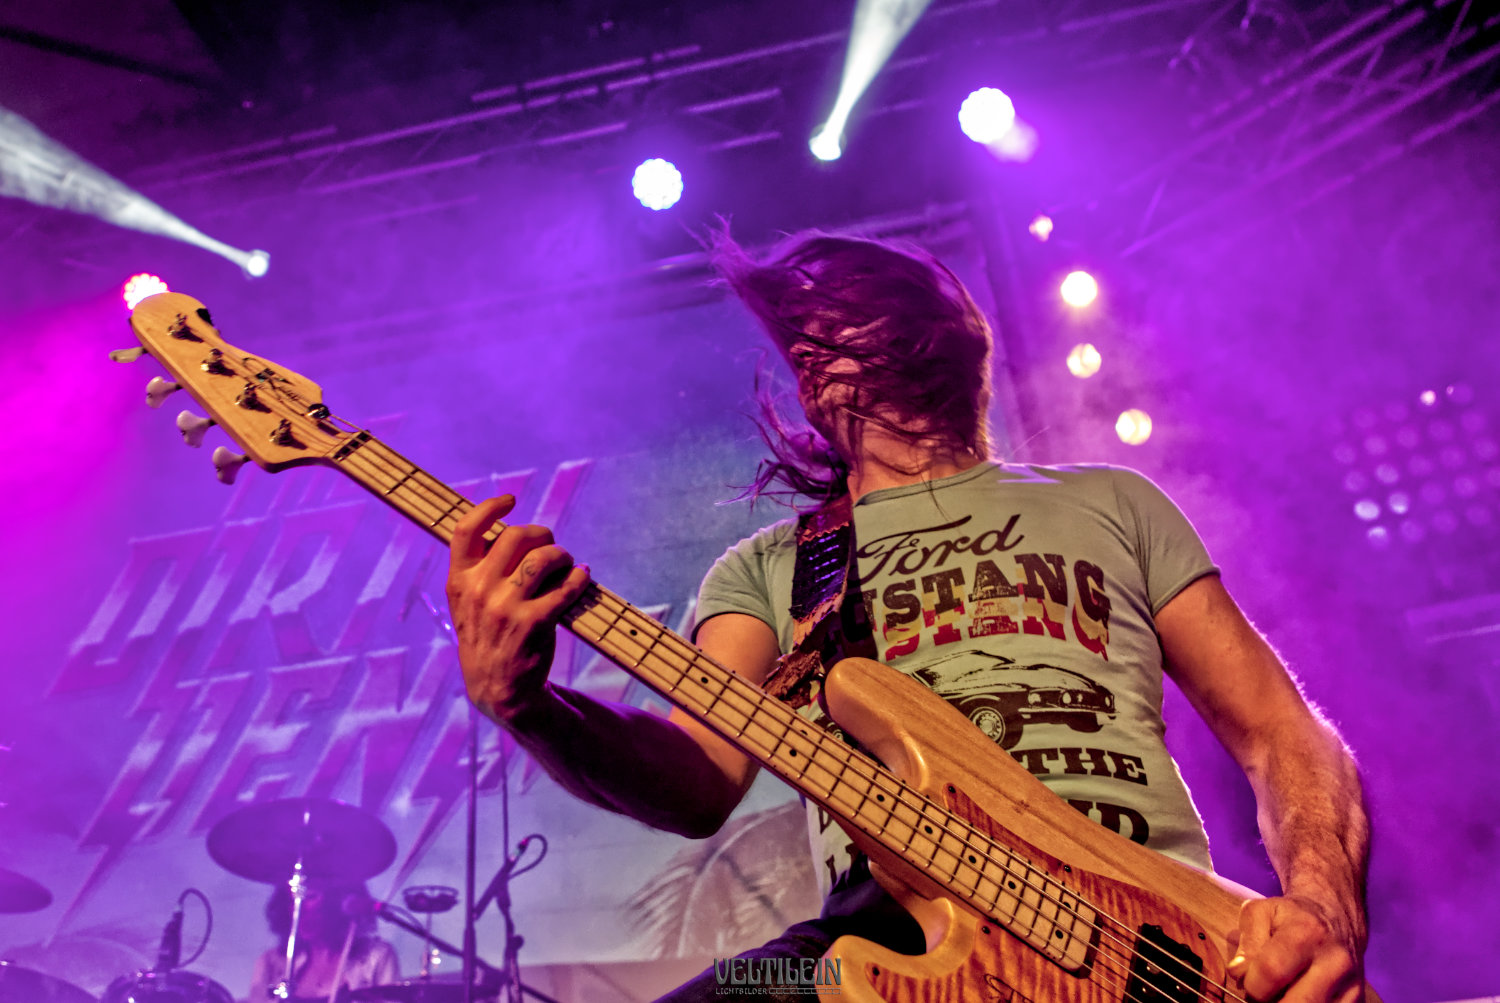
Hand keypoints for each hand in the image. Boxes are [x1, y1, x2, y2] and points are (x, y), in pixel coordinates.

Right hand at [446, 494, 590, 723]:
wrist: (497, 689)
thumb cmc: (490, 636)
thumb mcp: (468, 603)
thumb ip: (481, 569)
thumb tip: (514, 530)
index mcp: (459, 581)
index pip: (466, 530)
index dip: (489, 508)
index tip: (510, 500)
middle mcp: (478, 591)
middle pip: (516, 537)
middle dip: (541, 535)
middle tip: (551, 547)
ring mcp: (505, 608)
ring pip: (543, 558)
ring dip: (562, 556)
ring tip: (568, 565)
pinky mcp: (533, 623)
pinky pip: (565, 588)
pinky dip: (578, 578)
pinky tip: (582, 577)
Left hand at [1228, 895, 1363, 1002]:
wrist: (1336, 916)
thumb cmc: (1291, 916)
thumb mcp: (1260, 913)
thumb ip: (1246, 942)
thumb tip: (1240, 973)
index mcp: (1307, 933)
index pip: (1272, 971)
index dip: (1251, 983)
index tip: (1248, 981)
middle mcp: (1335, 961)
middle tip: (1262, 993)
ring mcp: (1351, 985)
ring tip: (1281, 992)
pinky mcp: (1357, 1001)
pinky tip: (1297, 996)